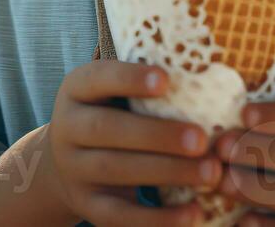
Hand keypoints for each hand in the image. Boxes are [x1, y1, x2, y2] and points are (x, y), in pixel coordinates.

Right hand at [46, 60, 222, 225]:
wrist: (63, 165)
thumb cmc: (111, 114)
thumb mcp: (112, 92)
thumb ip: (144, 82)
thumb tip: (201, 63)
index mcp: (76, 89)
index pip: (99, 78)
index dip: (130, 78)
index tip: (166, 80)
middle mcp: (68, 128)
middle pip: (108, 129)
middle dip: (157, 135)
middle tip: (201, 139)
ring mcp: (74, 169)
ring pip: (117, 171)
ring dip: (167, 172)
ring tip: (211, 173)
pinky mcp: (88, 205)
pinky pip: (121, 215)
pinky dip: (158, 218)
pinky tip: (194, 213)